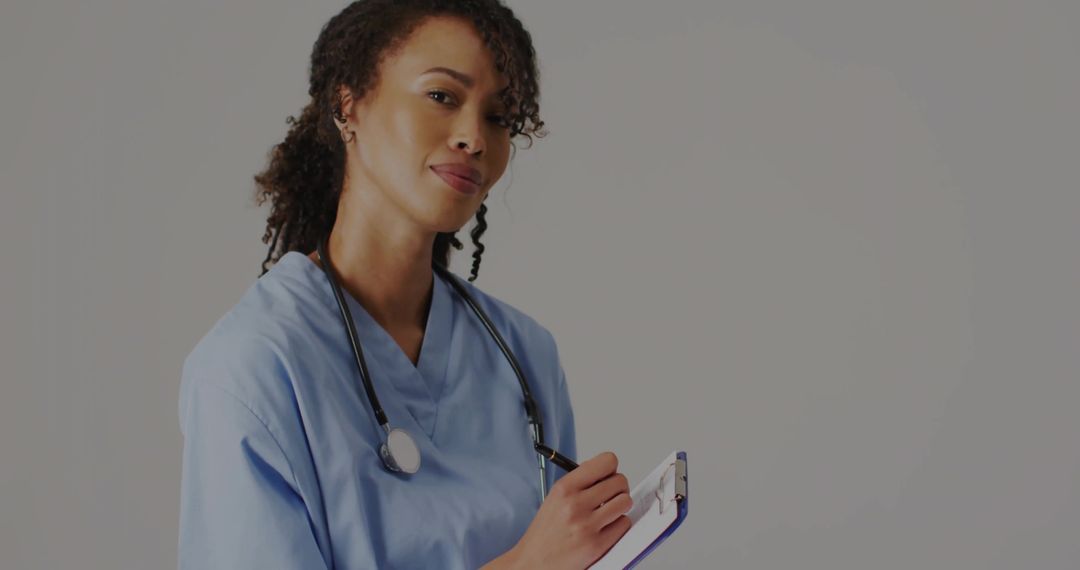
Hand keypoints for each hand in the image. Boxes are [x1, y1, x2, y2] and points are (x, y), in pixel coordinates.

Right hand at [510, 451, 632, 568]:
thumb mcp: (555, 497)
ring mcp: (587, 525)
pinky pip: (624, 524)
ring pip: (625, 502)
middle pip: (620, 481)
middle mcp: (575, 504)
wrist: (534, 562)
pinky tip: (605, 528)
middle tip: (609, 497)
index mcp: (564, 488)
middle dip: (618, 489)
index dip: (611, 469)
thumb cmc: (545, 532)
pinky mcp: (596, 545)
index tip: (607, 476)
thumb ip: (579, 482)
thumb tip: (605, 470)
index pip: (606, 462)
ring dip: (620, 507)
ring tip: (608, 512)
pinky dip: (618, 526)